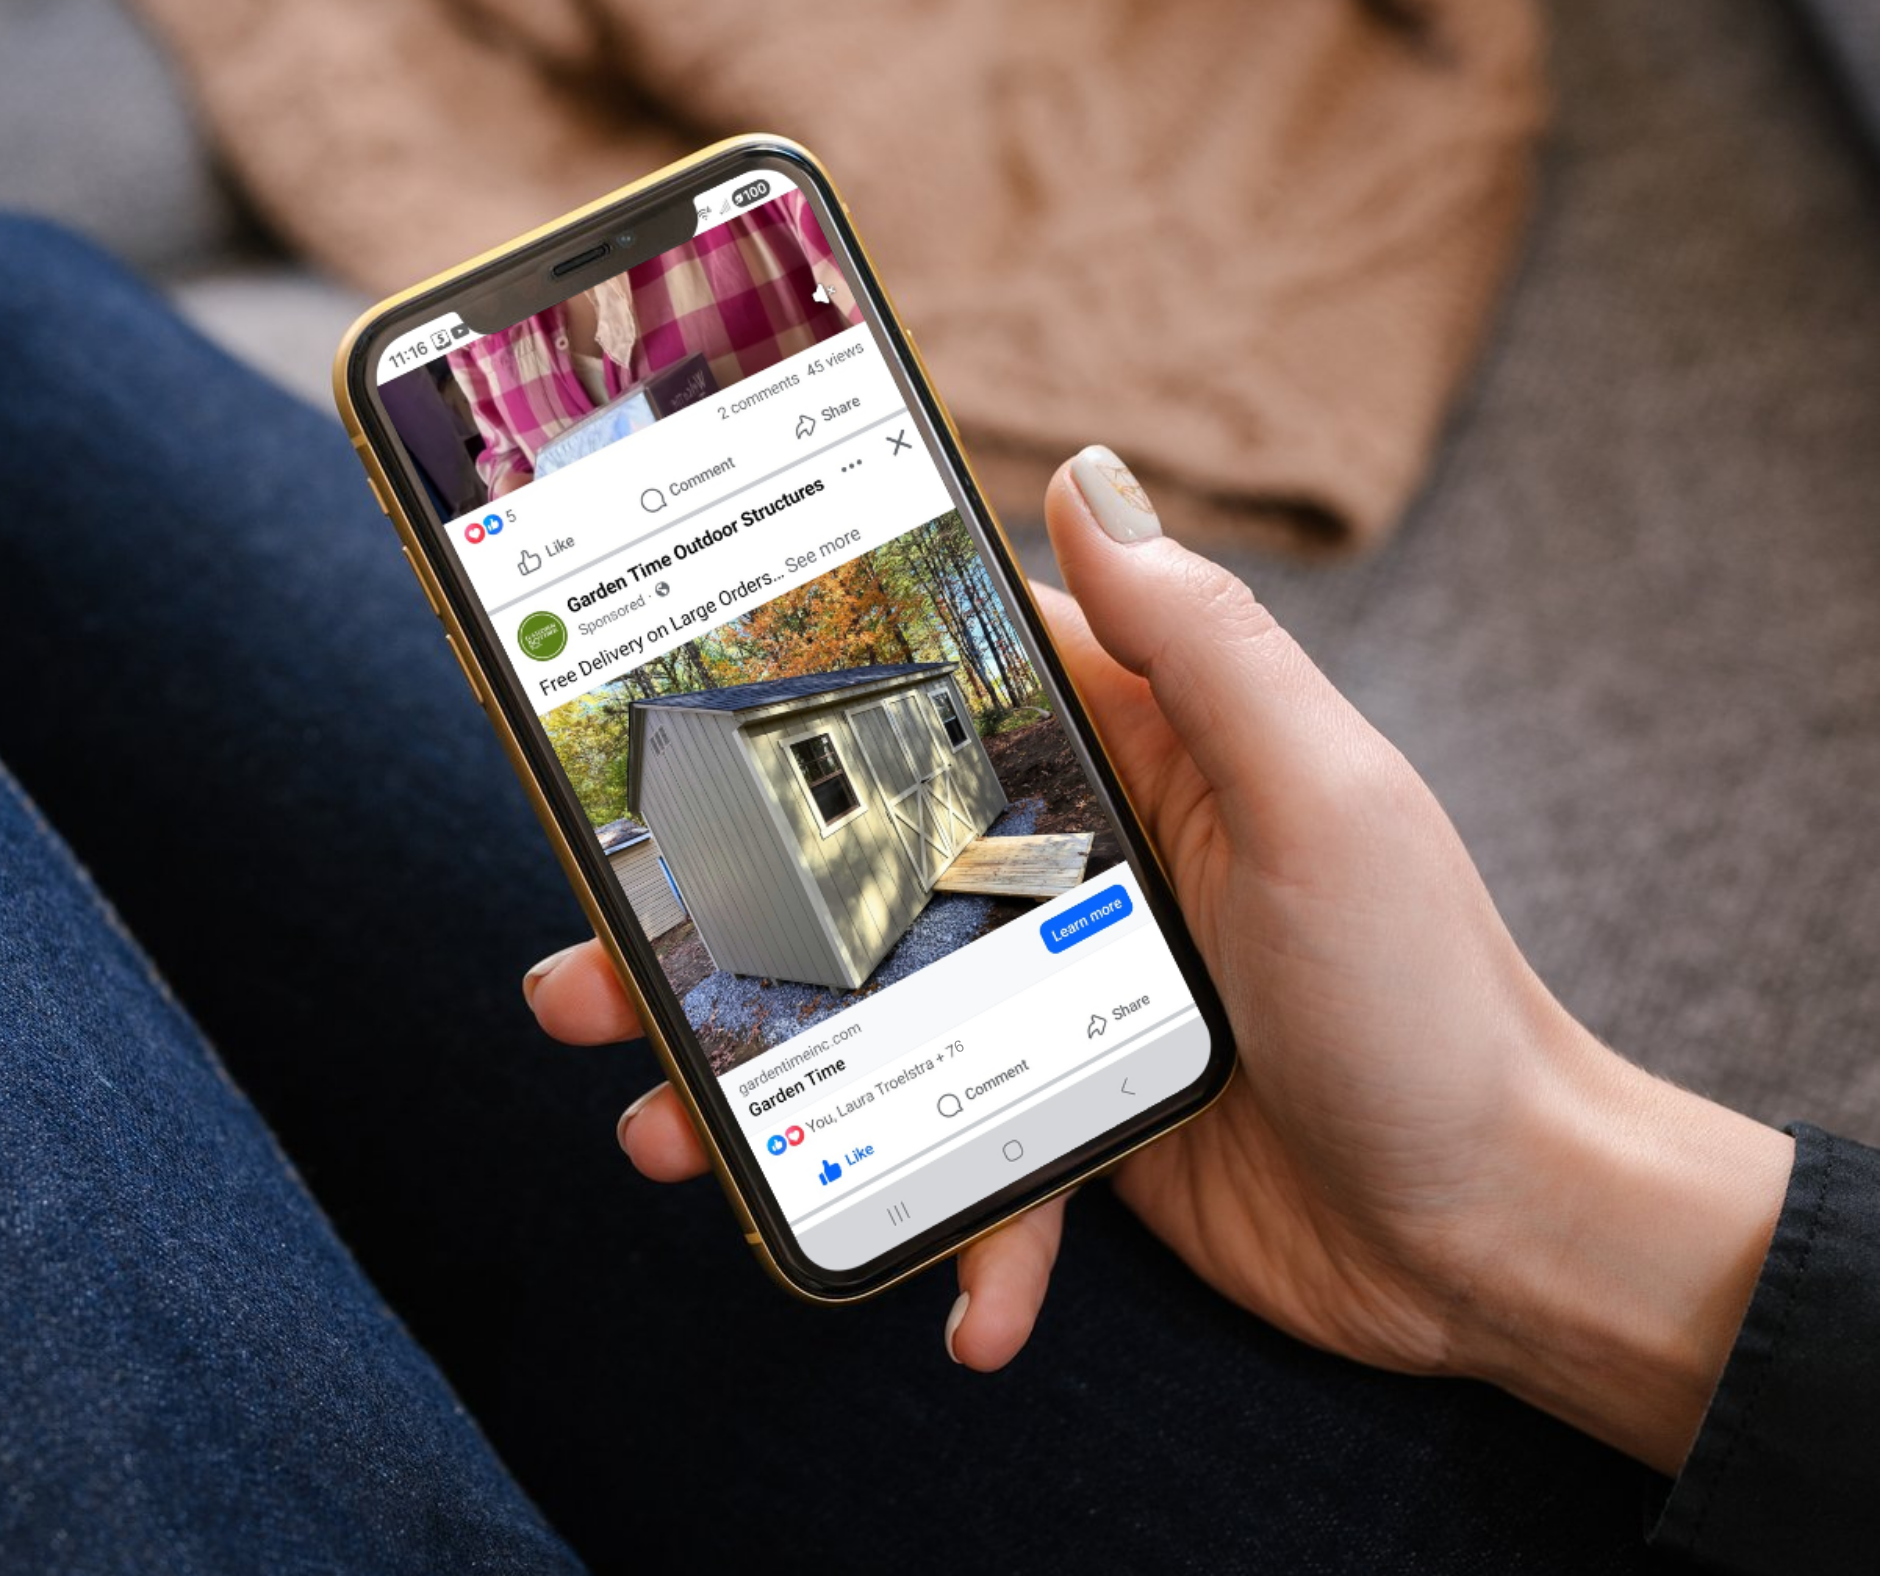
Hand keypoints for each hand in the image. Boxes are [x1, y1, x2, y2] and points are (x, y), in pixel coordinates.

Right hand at [526, 447, 1792, 1473]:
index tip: (654, 699)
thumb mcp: (1320, 797)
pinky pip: (970, 1160)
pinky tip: (949, 1300)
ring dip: (765, 1080)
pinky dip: (949, 1230)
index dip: (798, 682)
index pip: (941, 683)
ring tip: (660, 1131)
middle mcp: (1082, 870)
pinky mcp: (1077, 1123)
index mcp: (1132, 760)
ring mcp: (1067, 1000)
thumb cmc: (1426, 996)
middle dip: (718, 921)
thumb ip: (1198, 645)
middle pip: (857, 869)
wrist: (1498, 1226)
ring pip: (875, 1019)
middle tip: (583, 965)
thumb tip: (1085, 470)